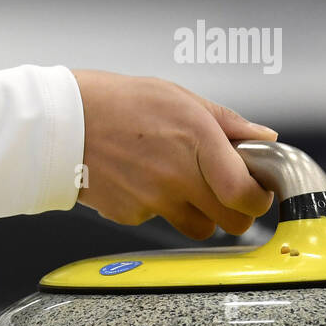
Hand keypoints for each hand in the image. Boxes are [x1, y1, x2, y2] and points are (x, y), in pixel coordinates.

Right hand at [70, 71, 276, 238]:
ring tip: (178, 182)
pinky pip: (160, 220)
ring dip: (199, 213)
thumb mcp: (176, 96)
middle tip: (225, 191)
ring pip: (199, 229)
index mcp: (197, 139)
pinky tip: (141, 178)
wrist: (61, 120)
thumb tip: (264, 137)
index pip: (248, 194)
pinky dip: (158, 207)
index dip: (258, 198)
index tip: (256, 189)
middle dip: (235, 210)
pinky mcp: (131, 215)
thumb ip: (226, 121)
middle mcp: (178, 174)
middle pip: (233, 222)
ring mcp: (153, 200)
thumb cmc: (118, 101)